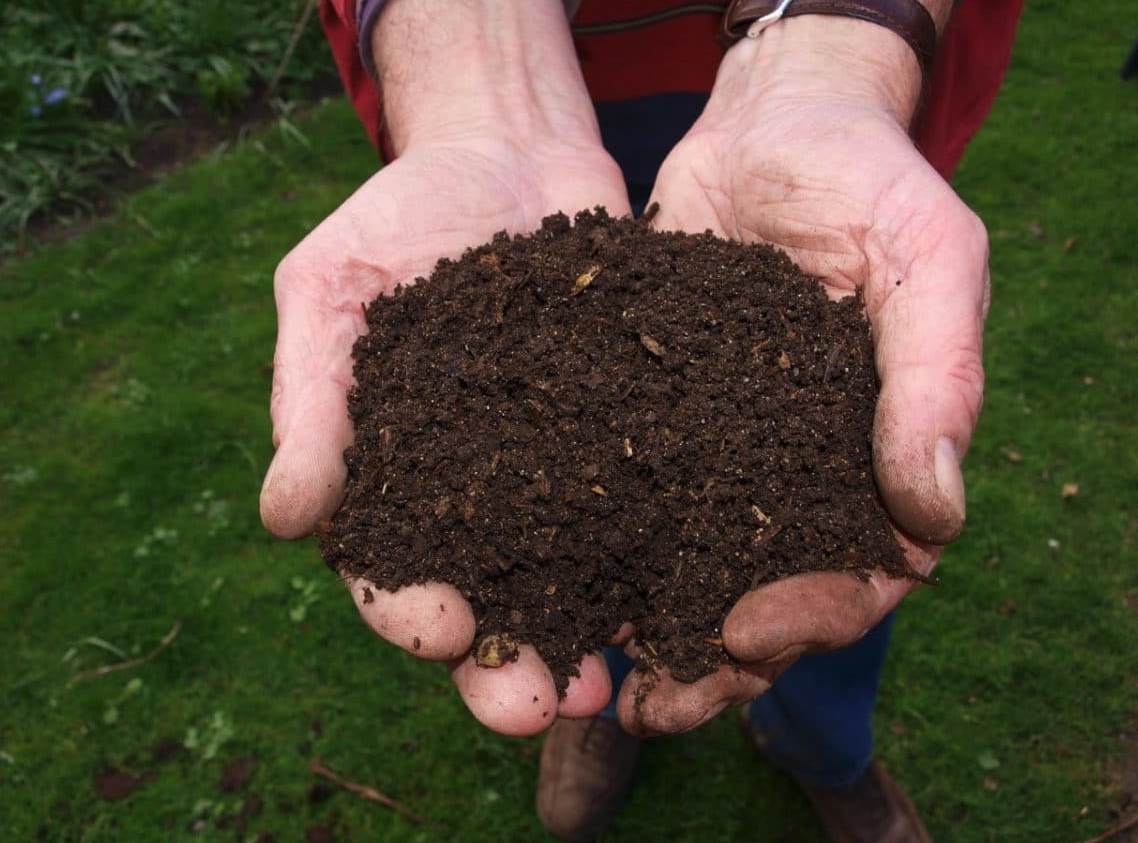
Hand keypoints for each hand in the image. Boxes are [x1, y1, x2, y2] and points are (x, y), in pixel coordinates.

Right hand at [261, 0, 632, 735]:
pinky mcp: (629, 437)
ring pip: (573, 579)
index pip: (390, 571)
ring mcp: (560, 471)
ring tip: (616, 682)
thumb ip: (310, 399)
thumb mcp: (331, 289)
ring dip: (590, 637)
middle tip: (539, 705)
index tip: (443, 630)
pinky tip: (690, 589)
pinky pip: (647, 506)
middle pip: (489, 603)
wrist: (506, 149)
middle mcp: (480, 495)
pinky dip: (663, 556)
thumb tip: (284, 519)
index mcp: (395, 479)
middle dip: (508, 665)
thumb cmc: (399, 217)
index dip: (409, 613)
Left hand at [616, 16, 987, 734]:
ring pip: (685, 565)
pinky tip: (541, 580)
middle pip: (763, 596)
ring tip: (587, 676)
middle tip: (652, 704)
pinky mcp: (648, 418)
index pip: (861, 573)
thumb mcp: (927, 260)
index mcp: (874, 459)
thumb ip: (937, 379)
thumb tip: (935, 516)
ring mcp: (718, 452)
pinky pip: (621, 495)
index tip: (747, 633)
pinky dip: (587, 544)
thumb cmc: (868, 181)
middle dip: (713, 659)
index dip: (812, 617)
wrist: (770, 124)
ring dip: (642, 628)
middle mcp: (793, 472)